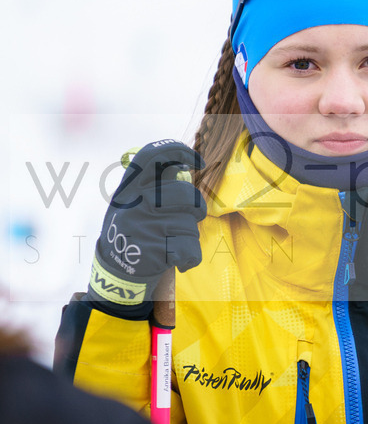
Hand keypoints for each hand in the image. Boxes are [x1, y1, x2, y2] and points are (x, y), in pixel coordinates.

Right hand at [86, 140, 205, 317]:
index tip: (197, 161)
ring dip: (189, 234)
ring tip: (174, 241)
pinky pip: (189, 248)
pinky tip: (179, 260)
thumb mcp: (130, 202)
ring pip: (189, 223)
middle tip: (191, 215)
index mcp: (129, 188)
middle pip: (185, 193)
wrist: (114, 272)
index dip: (179, 151)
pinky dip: (190, 257)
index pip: (153, 156)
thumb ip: (151, 184)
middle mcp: (135, 203)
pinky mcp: (153, 250)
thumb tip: (180, 163)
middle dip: (196, 206)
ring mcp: (144, 225)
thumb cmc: (132, 232)